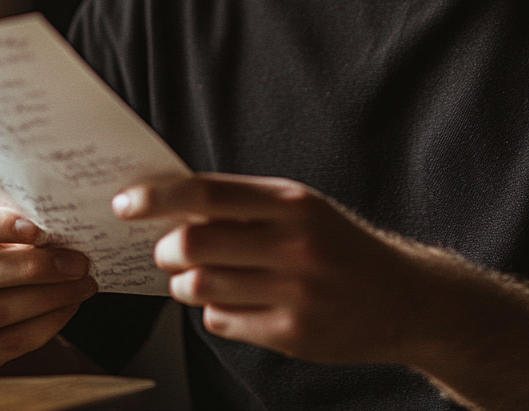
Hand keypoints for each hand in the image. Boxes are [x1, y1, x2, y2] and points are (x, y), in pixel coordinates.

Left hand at [113, 173, 438, 363]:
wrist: (402, 298)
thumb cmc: (339, 244)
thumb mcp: (303, 207)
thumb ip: (245, 204)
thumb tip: (174, 204)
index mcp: (292, 202)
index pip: (208, 193)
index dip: (158, 197)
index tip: (125, 202)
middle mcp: (294, 244)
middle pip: (194, 244)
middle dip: (166, 248)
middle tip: (167, 249)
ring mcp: (293, 293)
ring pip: (199, 288)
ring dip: (185, 282)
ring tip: (201, 275)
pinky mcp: (291, 335)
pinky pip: (221, 321)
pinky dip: (215, 310)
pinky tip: (236, 301)